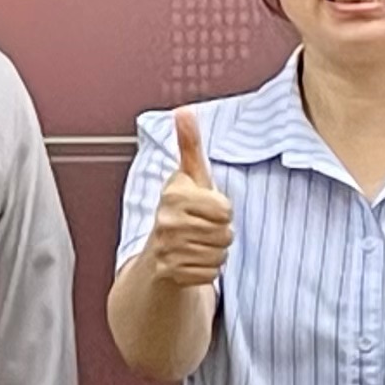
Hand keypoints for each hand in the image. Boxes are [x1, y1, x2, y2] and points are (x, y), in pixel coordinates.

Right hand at [146, 113, 235, 293]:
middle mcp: (166, 220)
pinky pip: (210, 274)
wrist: (159, 252)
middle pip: (225, 234)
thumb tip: (184, 111)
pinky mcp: (168, 272)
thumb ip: (190, 144)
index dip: (223, 210)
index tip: (208, 208)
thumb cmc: (182, 210)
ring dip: (215, 252)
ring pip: (219, 255)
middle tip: (204, 228)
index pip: (226, 209)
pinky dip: (207, 270)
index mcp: (174, 194)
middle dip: (221, 233)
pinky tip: (193, 260)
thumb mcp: (190, 176)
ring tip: (199, 244)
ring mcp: (165, 247)